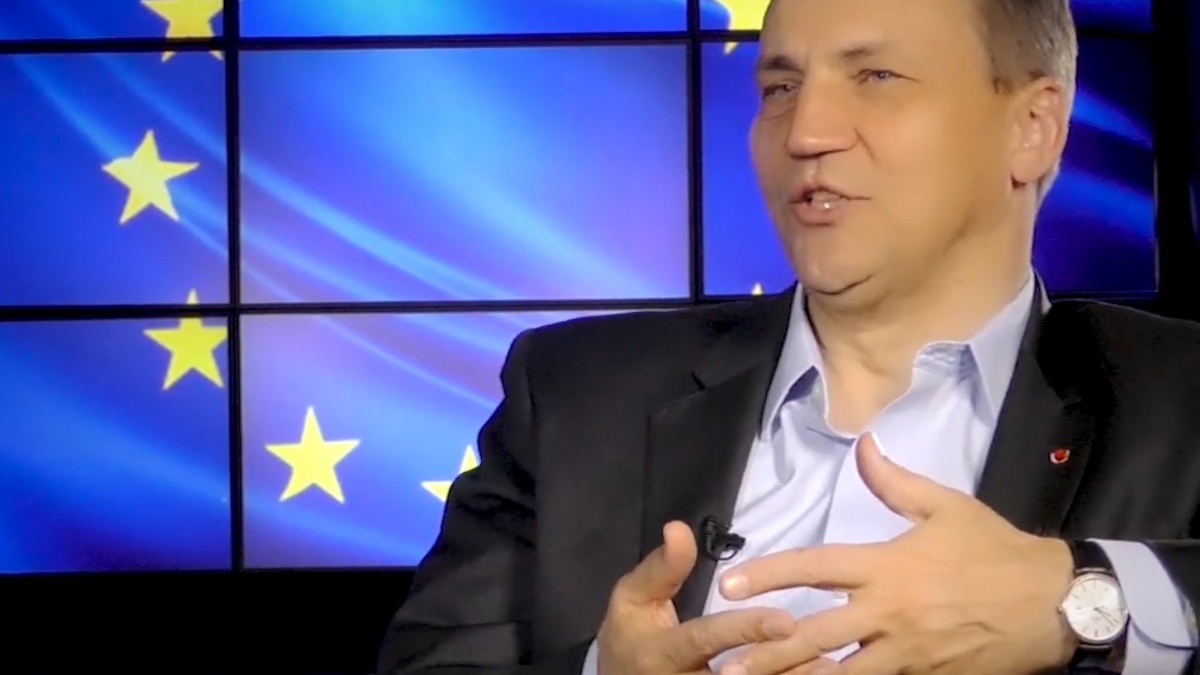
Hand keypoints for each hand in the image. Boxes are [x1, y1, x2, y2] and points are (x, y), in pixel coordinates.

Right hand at [596, 521, 812, 674]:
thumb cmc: (629, 635)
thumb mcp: (633, 598)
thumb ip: (661, 568)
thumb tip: (679, 527)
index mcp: (664, 653)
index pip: (706, 640)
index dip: (744, 631)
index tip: (784, 620)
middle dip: (781, 669)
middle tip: (825, 657)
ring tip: (831, 668)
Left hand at [713, 433, 1076, 674]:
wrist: (1056, 604)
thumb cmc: (996, 550)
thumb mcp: (947, 506)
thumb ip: (895, 482)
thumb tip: (862, 446)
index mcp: (888, 566)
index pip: (816, 567)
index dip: (770, 574)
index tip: (731, 583)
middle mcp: (889, 613)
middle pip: (816, 635)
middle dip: (768, 651)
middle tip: (725, 662)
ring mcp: (907, 654)